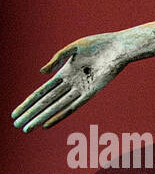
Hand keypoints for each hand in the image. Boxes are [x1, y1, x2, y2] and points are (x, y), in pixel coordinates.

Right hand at [11, 33, 130, 130]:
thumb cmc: (98, 44)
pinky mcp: (92, 93)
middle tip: (18, 127)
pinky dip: (60, 115)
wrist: (119, 48)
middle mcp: (70, 85)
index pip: (42, 92)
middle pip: (46, 103)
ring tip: (29, 128)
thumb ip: (57, 59)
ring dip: (42, 118)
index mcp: (64, 74)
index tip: (16, 113)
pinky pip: (74, 107)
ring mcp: (80, 90)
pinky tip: (48, 124)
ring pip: (56, 107)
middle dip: (32, 115)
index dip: (28, 103)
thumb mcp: (73, 49)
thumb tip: (42, 73)